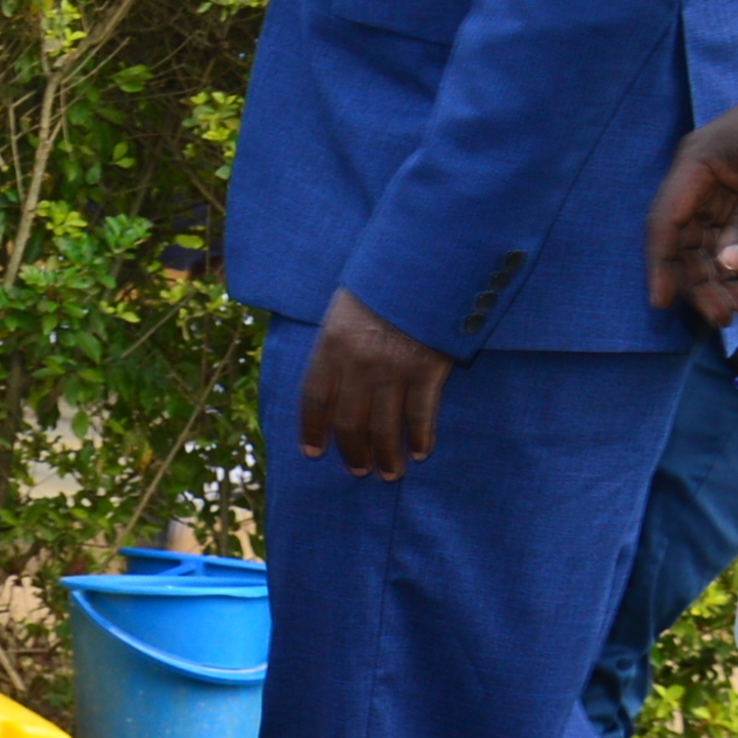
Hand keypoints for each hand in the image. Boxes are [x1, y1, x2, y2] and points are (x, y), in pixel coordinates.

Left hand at [296, 288, 455, 478]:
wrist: (423, 264)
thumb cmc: (382, 282)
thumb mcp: (344, 307)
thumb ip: (335, 342)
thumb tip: (330, 378)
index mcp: (330, 345)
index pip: (313, 398)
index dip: (312, 429)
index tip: (312, 452)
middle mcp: (357, 363)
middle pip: (348, 421)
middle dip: (353, 452)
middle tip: (359, 471)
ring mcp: (392, 370)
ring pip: (383, 427)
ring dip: (386, 455)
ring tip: (390, 473)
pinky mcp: (426, 371)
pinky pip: (420, 415)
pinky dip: (420, 437)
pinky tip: (420, 451)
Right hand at [646, 106, 737, 329]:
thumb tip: (729, 268)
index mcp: (695, 165)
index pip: (665, 222)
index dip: (661, 265)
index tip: (662, 302)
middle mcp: (697, 180)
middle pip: (684, 243)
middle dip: (703, 283)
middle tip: (725, 318)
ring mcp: (716, 191)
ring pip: (706, 248)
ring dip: (723, 282)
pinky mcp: (736, 201)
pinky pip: (727, 241)